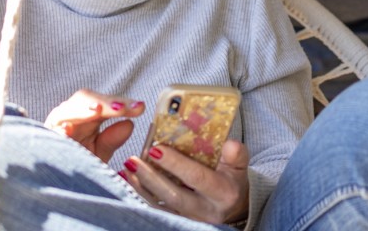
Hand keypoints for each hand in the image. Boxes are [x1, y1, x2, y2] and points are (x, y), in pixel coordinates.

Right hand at [45, 89, 146, 163]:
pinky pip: (48, 133)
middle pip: (87, 99)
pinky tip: (66, 130)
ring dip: (82, 111)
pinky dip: (57, 131)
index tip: (140, 107)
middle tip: (123, 108)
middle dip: (106, 103)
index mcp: (87, 114)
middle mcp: (70, 115)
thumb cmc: (81, 163)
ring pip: (67, 111)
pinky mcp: (42, 139)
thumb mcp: (100, 153)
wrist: (57, 182)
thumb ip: (111, 140)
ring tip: (97, 112)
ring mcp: (54, 125)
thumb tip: (129, 124)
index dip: (122, 104)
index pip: (106, 103)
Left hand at [121, 139, 249, 224]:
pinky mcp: (177, 223)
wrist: (233, 211)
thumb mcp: (240, 167)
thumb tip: (230, 144)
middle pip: (174, 195)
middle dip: (152, 177)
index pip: (197, 178)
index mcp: (223, 193)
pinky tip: (130, 182)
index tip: (156, 149)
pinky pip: (156, 212)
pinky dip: (141, 197)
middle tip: (133, 159)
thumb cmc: (232, 182)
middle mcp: (206, 210)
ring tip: (128, 167)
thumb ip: (237, 155)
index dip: (176, 164)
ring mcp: (190, 220)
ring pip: (161, 207)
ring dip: (141, 188)